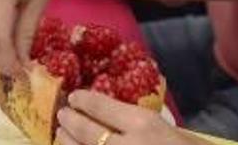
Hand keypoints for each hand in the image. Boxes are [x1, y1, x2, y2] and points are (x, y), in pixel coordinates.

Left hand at [57, 91, 202, 144]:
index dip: (84, 100)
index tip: (75, 97)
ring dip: (67, 144)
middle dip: (69, 122)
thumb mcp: (175, 132)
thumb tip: (116, 117)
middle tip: (62, 115)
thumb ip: (144, 126)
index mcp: (144, 125)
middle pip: (85, 131)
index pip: (102, 106)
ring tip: (62, 137)